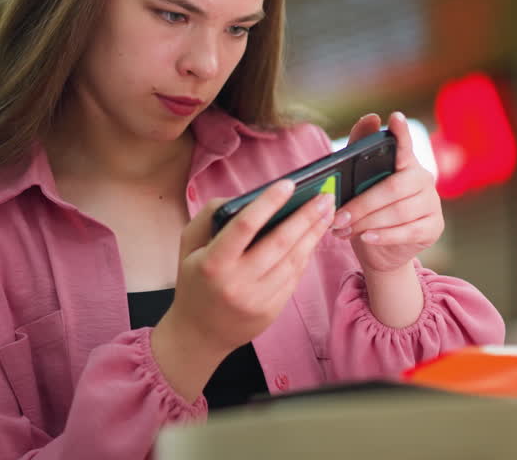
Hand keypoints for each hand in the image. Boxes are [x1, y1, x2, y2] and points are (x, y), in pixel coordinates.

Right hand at [152, 180, 333, 400]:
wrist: (198, 334)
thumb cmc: (196, 280)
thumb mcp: (190, 245)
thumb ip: (211, 215)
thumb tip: (249, 197)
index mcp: (213, 263)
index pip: (245, 226)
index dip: (269, 203)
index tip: (289, 184)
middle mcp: (236, 282)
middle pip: (279, 242)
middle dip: (306, 216)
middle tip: (325, 196)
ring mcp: (256, 299)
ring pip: (293, 260)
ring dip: (313, 234)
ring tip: (326, 212)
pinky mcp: (271, 310)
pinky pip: (294, 276)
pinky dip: (306, 254)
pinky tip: (314, 237)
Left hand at [333, 111, 444, 274]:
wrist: (381, 251)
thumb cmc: (369, 211)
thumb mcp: (358, 184)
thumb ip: (360, 152)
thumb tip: (371, 118)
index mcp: (405, 163)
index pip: (404, 144)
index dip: (401, 132)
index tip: (394, 117)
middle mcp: (423, 179)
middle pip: (394, 187)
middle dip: (362, 204)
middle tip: (338, 217)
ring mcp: (432, 203)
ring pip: (399, 211)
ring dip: (368, 222)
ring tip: (344, 230)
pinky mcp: (434, 226)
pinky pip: (409, 231)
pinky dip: (384, 235)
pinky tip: (368, 237)